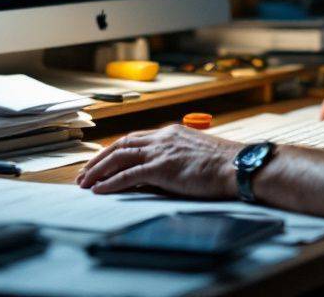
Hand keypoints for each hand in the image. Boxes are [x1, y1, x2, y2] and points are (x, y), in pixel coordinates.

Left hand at [77, 124, 240, 196]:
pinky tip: (99, 190)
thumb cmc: (223, 166)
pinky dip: (111, 182)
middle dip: (99, 159)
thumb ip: (174, 158)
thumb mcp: (195, 155)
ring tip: (84, 183)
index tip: (100, 161)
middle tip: (83, 173)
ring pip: (119, 157)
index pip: (133, 139)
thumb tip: (158, 172)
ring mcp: (161, 151)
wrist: (239, 167)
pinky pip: (129, 174)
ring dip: (98, 170)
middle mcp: (162, 138)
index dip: (113, 150)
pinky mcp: (162, 167)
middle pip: (120, 144)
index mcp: (170, 133)